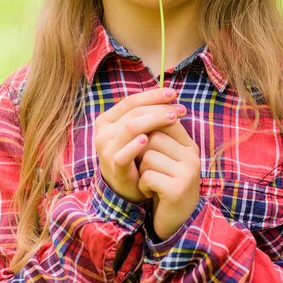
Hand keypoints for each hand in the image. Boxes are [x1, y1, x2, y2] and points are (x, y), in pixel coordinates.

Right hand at [94, 88, 184, 202]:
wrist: (124, 187)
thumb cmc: (134, 155)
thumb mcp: (137, 132)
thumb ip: (147, 115)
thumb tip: (170, 95)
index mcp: (107, 120)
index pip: (131, 101)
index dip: (152, 96)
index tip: (173, 94)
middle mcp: (103, 132)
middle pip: (134, 112)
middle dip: (159, 108)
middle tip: (179, 109)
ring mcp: (106, 149)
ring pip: (130, 127)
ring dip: (154, 120)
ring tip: (173, 118)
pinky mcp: (113, 165)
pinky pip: (124, 154)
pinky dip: (135, 146)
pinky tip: (147, 139)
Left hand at [137, 121, 199, 239]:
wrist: (177, 221)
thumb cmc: (165, 184)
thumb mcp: (165, 158)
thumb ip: (158, 137)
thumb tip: (139, 111)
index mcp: (189, 145)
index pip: (165, 120)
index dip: (147, 129)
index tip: (141, 144)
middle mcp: (191, 156)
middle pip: (152, 136)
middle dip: (141, 152)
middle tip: (146, 168)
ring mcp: (187, 172)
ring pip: (147, 156)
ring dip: (141, 171)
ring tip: (151, 181)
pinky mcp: (177, 189)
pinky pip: (147, 176)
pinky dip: (143, 185)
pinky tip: (151, 192)